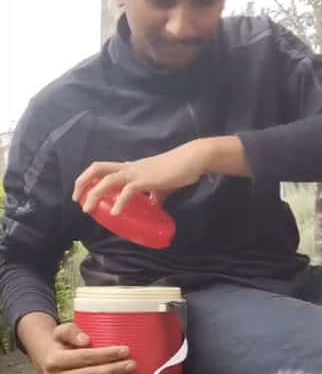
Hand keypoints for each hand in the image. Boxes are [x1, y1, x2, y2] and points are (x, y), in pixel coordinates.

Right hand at [36, 323, 133, 373]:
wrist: (49, 364)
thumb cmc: (62, 346)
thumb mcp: (62, 333)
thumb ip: (71, 332)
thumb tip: (85, 340)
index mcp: (54, 361)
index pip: (84, 357)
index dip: (106, 354)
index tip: (126, 350)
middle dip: (113, 370)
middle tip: (132, 365)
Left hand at [73, 139, 212, 215]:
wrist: (191, 160)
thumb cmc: (178, 170)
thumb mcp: (162, 184)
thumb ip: (155, 195)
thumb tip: (154, 207)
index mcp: (130, 168)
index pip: (102, 168)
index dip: (88, 179)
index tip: (82, 193)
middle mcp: (129, 168)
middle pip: (97, 169)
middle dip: (82, 183)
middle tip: (77, 200)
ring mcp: (136, 173)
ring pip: (107, 180)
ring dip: (94, 194)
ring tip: (88, 209)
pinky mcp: (146, 180)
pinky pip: (128, 191)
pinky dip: (119, 202)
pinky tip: (116, 213)